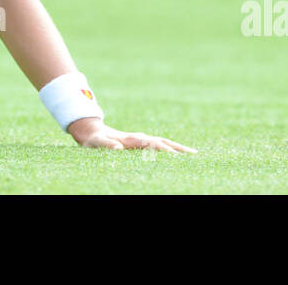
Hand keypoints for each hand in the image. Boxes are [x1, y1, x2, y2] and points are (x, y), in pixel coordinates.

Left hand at [67, 117, 197, 152]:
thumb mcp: (97, 143)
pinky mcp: (141, 143)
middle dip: (178, 148)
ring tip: (193, 154)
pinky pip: (159, 146)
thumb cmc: (94, 140)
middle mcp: (140, 138)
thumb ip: (107, 145)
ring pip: (163, 143)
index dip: (164, 149)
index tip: (176, 155)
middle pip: (163, 142)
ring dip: (177, 148)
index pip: (152, 144)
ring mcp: (141, 140)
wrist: (93, 131)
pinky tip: (178, 155)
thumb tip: (118, 148)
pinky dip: (171, 149)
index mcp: (132, 139)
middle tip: (194, 154)